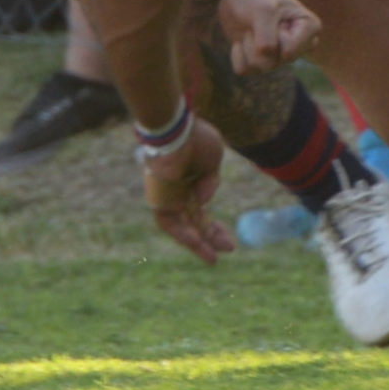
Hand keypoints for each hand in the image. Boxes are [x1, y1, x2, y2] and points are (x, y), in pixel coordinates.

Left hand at [143, 115, 235, 265]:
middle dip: (211, 237)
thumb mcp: (213, 161)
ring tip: (213, 259)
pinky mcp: (158, 199)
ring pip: (182, 227)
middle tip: (229, 249)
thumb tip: (202, 201)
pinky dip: (182, 233)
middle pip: (194, 222)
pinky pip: (169, 222)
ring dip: (197, 243)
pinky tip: (196, 242)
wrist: (176, 131)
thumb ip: (210, 182)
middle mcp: (178, 193)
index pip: (202, 212)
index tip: (230, 242)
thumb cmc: (196, 140)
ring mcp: (168, 198)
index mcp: (191, 183)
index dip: (215, 228)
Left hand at [217, 0, 319, 74]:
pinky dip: (237, 54)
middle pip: (273, 62)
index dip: (273, 35)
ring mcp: (281, 55)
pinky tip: (241, 39)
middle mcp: (300, 46)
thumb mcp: (263, 10)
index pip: (288, 51)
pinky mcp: (262, 61)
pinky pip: (244, 70)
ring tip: (252, 28)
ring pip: (258, 67)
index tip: (272, 16)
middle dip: (258, 41)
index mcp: (310, 29)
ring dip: (247, 45)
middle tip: (259, 21)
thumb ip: (267, 37)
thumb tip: (265, 59)